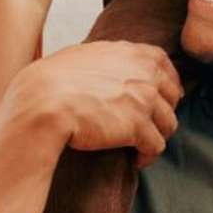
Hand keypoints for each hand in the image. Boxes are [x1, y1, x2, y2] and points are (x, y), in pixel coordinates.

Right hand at [18, 41, 182, 166]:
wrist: (42, 103)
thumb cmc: (48, 81)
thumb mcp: (77, 56)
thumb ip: (100, 59)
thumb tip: (99, 66)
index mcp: (128, 52)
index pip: (161, 62)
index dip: (165, 80)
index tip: (160, 95)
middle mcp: (142, 73)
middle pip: (171, 94)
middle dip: (163, 109)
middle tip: (149, 124)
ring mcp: (143, 99)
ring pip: (168, 122)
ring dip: (156, 135)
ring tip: (141, 146)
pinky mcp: (138, 127)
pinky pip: (156, 146)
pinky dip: (147, 155)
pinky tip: (136, 160)